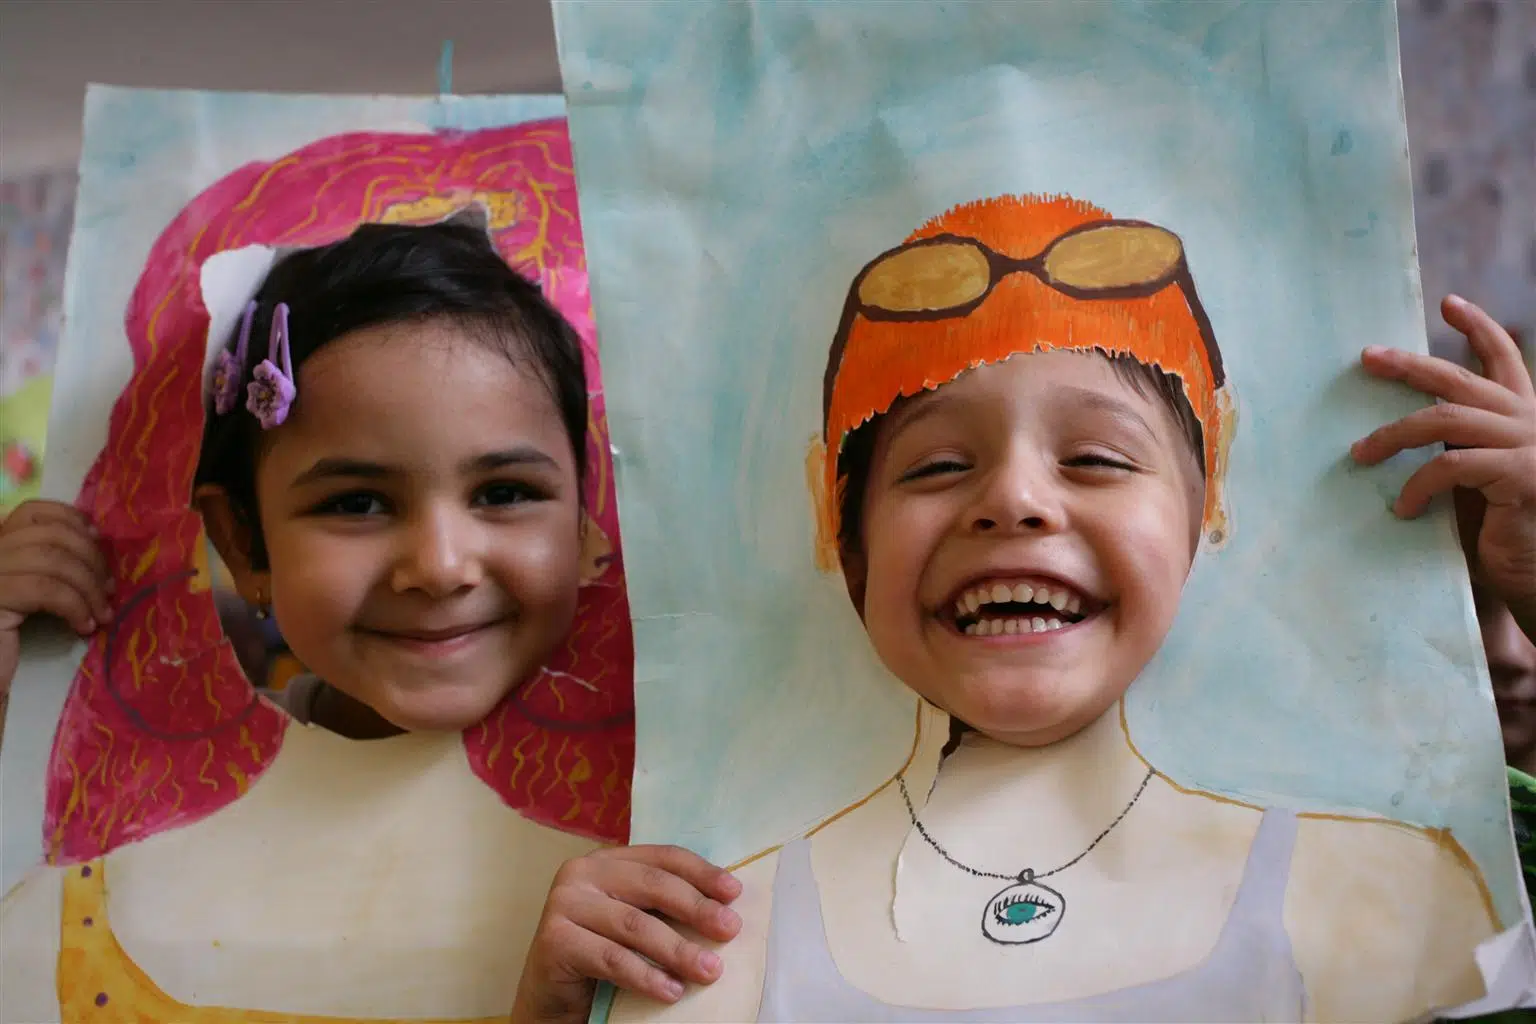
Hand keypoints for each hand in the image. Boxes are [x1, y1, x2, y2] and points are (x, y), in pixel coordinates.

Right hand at [0, 500, 113, 695]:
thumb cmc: (13, 642)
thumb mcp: (35, 593)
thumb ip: (54, 565)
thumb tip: (98, 543)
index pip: (32, 512)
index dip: (71, 519)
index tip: (97, 540)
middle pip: (50, 534)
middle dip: (91, 559)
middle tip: (108, 590)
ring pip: (52, 560)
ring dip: (88, 587)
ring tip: (101, 614)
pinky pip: (45, 589)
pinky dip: (74, 606)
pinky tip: (82, 626)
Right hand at [511, 845, 742, 1023]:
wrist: (553, 995)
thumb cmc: (601, 953)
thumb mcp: (635, 921)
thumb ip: (663, 906)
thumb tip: (724, 908)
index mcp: (607, 860)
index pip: (662, 857)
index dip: (701, 872)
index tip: (734, 893)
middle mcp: (581, 873)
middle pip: (651, 885)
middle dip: (696, 908)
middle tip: (730, 930)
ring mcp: (564, 904)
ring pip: (635, 924)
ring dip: (678, 949)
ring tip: (709, 970)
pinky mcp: (554, 940)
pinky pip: (612, 959)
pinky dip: (646, 977)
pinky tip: (671, 991)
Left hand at [1351, 295, 1535, 636]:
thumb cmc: (1508, 534)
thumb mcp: (1481, 482)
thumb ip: (1460, 449)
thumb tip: (1401, 431)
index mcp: (1526, 419)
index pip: (1506, 361)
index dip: (1480, 328)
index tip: (1449, 303)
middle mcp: (1532, 424)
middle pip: (1463, 380)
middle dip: (1411, 365)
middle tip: (1369, 356)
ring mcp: (1529, 448)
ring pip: (1446, 419)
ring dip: (1394, 433)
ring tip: (1360, 453)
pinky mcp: (1520, 478)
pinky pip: (1451, 466)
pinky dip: (1418, 484)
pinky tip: (1403, 507)